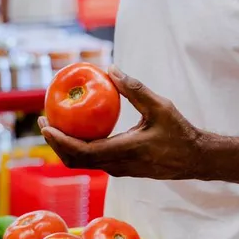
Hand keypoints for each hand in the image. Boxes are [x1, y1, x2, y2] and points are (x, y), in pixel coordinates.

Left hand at [38, 66, 205, 179]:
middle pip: (75, 160)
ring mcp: (117, 170)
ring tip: (54, 126)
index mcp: (124, 152)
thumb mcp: (160, 106)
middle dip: (55, 143)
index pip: (82, 151)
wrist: (195, 159)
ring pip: (82, 163)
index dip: (60, 141)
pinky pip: (92, 160)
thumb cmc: (180, 132)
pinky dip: (78, 148)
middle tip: (44, 122)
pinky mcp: (120, 169)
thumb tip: (112, 69)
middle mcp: (116, 166)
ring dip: (65, 147)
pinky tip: (76, 130)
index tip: (46, 126)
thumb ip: (135, 89)